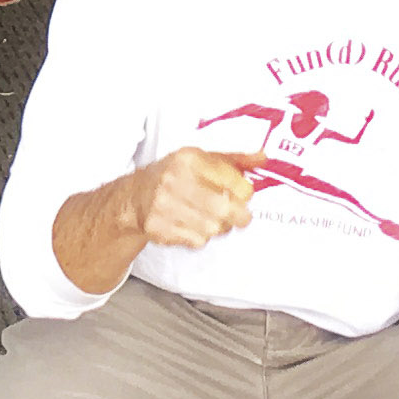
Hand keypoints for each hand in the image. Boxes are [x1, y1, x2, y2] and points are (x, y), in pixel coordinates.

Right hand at [129, 149, 262, 251]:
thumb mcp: (203, 158)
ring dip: (218, 226)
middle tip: (236, 214)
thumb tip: (263, 157)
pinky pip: (197, 241)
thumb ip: (234, 159)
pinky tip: (192, 225)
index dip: (244, 192)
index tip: (240, 193)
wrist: (136, 196)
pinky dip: (200, 237)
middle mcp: (175, 180)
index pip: (237, 183)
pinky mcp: (159, 228)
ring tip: (208, 217)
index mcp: (190, 158)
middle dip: (238, 215)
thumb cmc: (175, 175)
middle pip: (227, 208)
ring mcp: (165, 205)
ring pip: (214, 228)